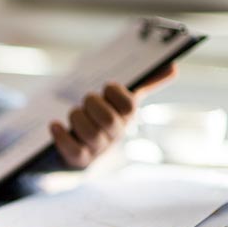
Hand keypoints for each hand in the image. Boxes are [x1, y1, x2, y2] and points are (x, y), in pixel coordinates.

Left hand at [50, 63, 177, 167]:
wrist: (85, 150)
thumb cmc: (104, 118)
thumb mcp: (122, 101)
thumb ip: (145, 84)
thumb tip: (173, 67)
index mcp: (127, 117)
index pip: (129, 106)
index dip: (116, 93)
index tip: (106, 86)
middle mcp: (115, 135)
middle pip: (109, 121)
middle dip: (93, 105)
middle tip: (86, 99)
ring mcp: (98, 148)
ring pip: (90, 135)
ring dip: (77, 118)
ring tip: (73, 113)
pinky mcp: (80, 159)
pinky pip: (73, 151)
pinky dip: (62, 137)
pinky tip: (54, 125)